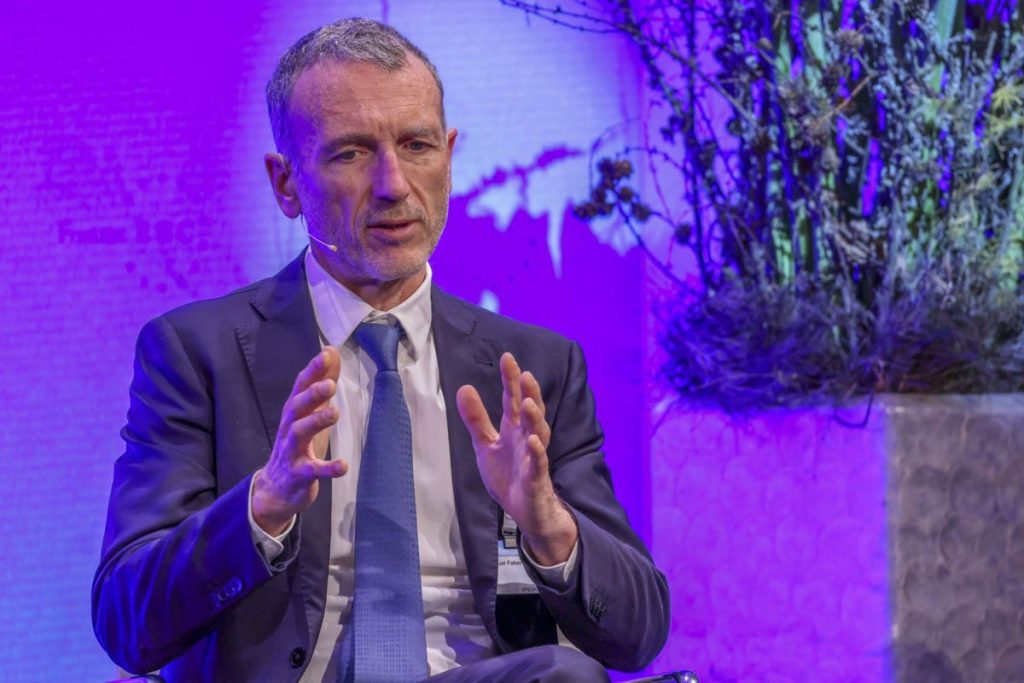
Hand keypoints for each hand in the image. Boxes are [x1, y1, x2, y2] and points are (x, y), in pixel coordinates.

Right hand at [252, 347, 347, 534]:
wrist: (276, 489)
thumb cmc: (297, 444)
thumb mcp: (310, 411)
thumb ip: (321, 382)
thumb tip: (331, 351)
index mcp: (294, 412)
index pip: (301, 386)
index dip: (313, 370)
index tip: (327, 354)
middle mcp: (289, 428)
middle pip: (297, 407)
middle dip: (311, 394)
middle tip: (329, 385)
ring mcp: (292, 452)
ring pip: (299, 434)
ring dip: (316, 422)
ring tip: (334, 413)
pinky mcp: (298, 474)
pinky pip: (312, 471)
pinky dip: (327, 468)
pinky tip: (343, 466)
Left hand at [456, 352, 577, 564]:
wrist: (525, 511)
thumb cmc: (508, 476)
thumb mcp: (486, 445)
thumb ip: (476, 419)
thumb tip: (463, 387)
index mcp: (514, 429)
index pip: (512, 399)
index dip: (510, 379)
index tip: (507, 357)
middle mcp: (527, 438)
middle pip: (529, 412)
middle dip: (528, 393)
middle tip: (525, 374)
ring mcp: (534, 457)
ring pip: (538, 434)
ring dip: (533, 418)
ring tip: (527, 402)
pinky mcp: (537, 478)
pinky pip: (539, 464)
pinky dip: (537, 452)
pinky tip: (533, 441)